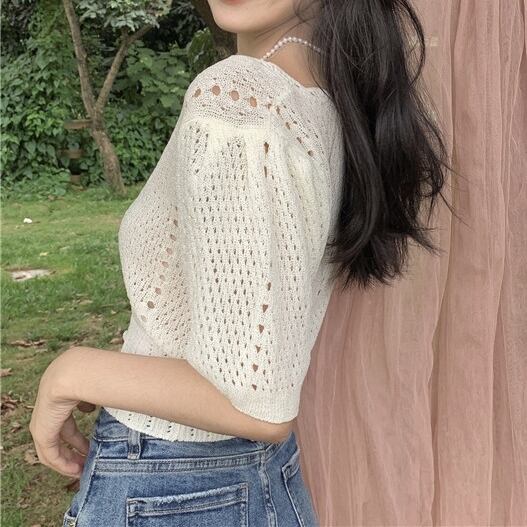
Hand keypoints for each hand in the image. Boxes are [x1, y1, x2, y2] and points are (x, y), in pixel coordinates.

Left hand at [29, 348, 93, 477]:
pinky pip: (50, 453)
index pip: (68, 422)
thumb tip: (96, 409)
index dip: (79, 435)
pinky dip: (62, 463)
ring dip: (68, 459)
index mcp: (61, 396)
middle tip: (87, 461)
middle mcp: (49, 408)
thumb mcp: (98, 390)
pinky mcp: (42, 431)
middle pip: (61, 434)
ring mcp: (43, 419)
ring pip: (53, 446)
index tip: (92, 446)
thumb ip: (97, 401)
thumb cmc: (94, 374)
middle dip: (75, 448)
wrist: (76, 372)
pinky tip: (75, 469)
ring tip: (82, 469)